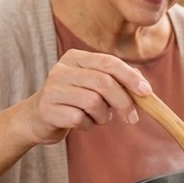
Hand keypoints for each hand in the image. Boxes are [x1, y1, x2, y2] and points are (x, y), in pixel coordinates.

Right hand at [18, 49, 150, 144]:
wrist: (37, 118)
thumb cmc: (73, 100)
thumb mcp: (93, 85)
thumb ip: (116, 80)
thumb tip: (142, 83)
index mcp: (75, 58)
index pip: (109, 62)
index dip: (130, 77)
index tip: (146, 92)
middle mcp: (62, 69)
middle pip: (103, 82)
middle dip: (123, 102)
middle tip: (132, 118)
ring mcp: (52, 89)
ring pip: (93, 101)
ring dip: (103, 116)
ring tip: (99, 118)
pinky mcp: (48, 110)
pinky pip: (79, 118)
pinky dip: (88, 125)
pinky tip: (82, 123)